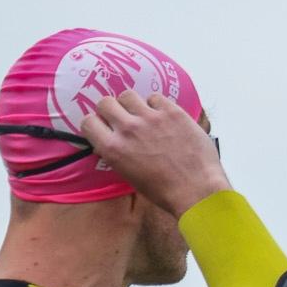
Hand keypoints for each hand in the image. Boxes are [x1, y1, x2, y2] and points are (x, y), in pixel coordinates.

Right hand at [79, 90, 228, 215]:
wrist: (198, 191)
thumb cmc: (164, 191)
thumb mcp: (129, 175)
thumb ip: (117, 153)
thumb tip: (111, 142)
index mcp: (112, 148)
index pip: (88, 121)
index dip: (97, 124)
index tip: (106, 127)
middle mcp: (127, 129)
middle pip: (105, 102)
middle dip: (113, 110)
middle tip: (124, 119)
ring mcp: (151, 118)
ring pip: (128, 95)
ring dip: (133, 104)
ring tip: (145, 115)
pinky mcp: (173, 113)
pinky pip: (156, 97)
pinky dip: (157, 105)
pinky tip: (164, 116)